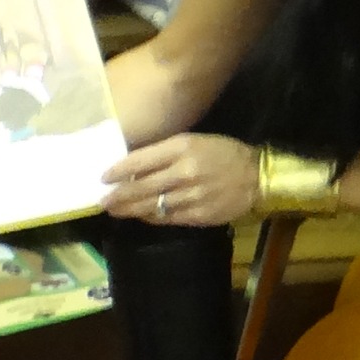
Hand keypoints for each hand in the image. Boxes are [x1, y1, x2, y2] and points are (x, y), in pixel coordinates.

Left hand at [99, 133, 253, 229]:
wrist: (256, 176)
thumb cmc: (222, 153)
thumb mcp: (194, 141)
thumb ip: (165, 152)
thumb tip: (133, 165)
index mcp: (183, 148)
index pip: (142, 160)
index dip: (119, 171)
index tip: (103, 178)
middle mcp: (185, 172)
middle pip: (142, 187)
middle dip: (119, 196)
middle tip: (103, 201)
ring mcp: (192, 196)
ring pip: (152, 206)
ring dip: (130, 210)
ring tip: (114, 211)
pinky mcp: (198, 215)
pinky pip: (167, 218)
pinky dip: (150, 218)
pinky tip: (139, 216)